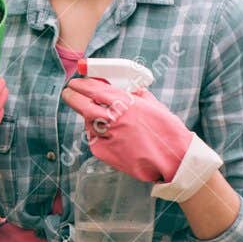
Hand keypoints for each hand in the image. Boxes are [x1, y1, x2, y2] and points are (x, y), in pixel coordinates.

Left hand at [61, 77, 192, 183]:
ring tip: (98, 118)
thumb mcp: (154, 106)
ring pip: (88, 123)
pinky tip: (108, 136)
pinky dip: (97, 135)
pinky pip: (94, 140)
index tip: (76, 82)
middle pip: (83, 105)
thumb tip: (126, 88)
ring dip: (88, 117)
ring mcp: (108, 136)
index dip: (83, 85)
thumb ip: (137, 95)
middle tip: (68, 93)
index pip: (96, 90)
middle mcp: (115, 119)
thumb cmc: (167, 131)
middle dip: (72, 97)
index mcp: (127, 104)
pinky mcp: (105, 152)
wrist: (174, 159)